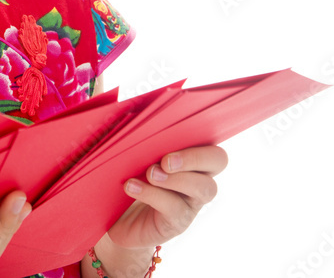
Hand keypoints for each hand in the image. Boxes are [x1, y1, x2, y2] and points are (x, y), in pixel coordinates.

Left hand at [106, 145, 227, 250]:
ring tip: (150, 174)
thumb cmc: (129, 177)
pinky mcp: (177, 222)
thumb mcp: (134, 154)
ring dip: (176, 178)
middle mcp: (199, 178)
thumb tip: (125, 111)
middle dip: (194, 157)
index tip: (171, 137)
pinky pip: (174, 208)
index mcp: (192, 156)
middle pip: (218, 160)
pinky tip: (131, 187)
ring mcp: (191, 202)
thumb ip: (140, 137)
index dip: (200, 137)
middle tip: (165, 161)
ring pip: (203, 188)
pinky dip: (152, 194)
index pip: (212, 139)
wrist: (115, 220)